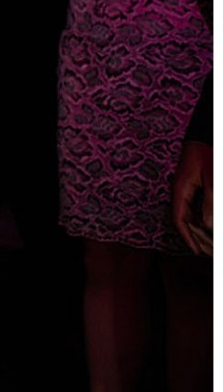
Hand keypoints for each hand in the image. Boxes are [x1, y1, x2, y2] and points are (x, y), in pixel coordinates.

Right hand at [172, 140, 211, 256]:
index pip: (180, 220)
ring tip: (210, 246)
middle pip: (185, 222)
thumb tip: (207, 226)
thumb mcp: (212, 180)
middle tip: (209, 254)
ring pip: (190, 216)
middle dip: (197, 239)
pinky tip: (208, 227)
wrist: (201, 136)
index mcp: (180, 191)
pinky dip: (201, 221)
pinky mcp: (190, 188)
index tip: (198, 253)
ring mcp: (184, 190)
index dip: (188, 239)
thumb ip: (210, 203)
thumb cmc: (206, 155)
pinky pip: (193, 209)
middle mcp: (179, 193)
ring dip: (200, 232)